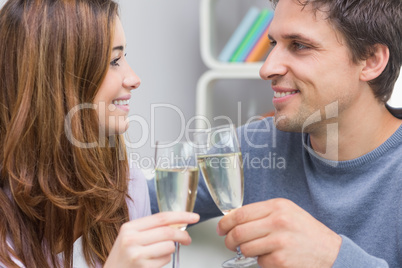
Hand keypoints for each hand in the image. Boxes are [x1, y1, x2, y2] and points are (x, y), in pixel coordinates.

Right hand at [104, 211, 199, 267]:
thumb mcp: (131, 237)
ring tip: (160, 253)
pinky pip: (165, 260)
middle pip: (168, 232)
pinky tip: (153, 262)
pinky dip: (165, 260)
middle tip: (187, 239)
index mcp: (129, 227)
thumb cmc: (123, 256)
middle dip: (183, 235)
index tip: (193, 217)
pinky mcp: (143, 267)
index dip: (181, 216)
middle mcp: (131, 239)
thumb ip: (151, 228)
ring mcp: (137, 255)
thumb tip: (178, 223)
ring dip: (170, 250)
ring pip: (169, 246)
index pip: (161, 217)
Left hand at [217, 198, 340, 267]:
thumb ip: (263, 213)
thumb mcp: (286, 212)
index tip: (221, 228)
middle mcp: (278, 221)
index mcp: (277, 206)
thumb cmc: (307, 232)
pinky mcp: (281, 260)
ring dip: (245, 252)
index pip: (241, 213)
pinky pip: (259, 262)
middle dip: (229, 240)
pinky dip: (261, 261)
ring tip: (255, 250)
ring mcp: (280, 241)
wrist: (331, 252)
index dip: (225, 222)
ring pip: (245, 249)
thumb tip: (235, 219)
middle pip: (238, 232)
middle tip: (230, 243)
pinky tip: (273, 257)